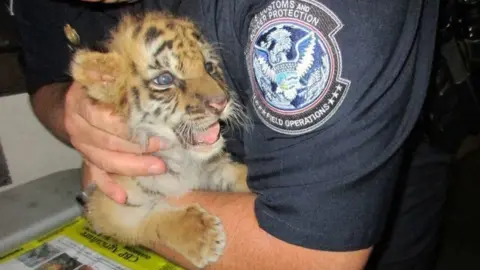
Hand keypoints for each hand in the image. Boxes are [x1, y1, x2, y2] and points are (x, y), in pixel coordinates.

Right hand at [64, 81, 166, 203]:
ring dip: (133, 168)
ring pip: (105, 161)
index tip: (158, 132)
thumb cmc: (101, 84)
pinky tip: (123, 197)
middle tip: (165, 151)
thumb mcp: (110, 74)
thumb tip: (163, 84)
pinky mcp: (86, 158)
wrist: (77, 99)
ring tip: (158, 168)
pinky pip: (96, 175)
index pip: (106, 120)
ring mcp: (80, 145)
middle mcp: (77, 126)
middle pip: (108, 144)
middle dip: (139, 151)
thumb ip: (126, 79)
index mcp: (81, 102)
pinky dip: (108, 187)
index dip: (131, 129)